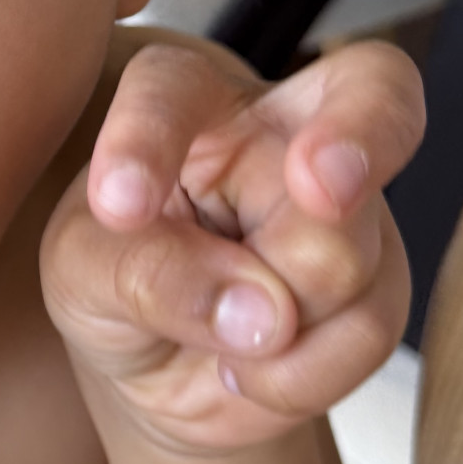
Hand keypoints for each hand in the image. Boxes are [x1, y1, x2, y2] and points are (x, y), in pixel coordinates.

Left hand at [39, 37, 423, 454]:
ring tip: (218, 344)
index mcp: (186, 95)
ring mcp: (351, 203)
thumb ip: (144, 275)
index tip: (117, 209)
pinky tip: (252, 372)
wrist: (161, 363)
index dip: (151, 136)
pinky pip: (366, 330)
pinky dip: (298, 376)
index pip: (176, 87)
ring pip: (343, 255)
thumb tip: (264, 313)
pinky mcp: (381, 281)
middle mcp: (285, 127)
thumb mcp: (81, 275)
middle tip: (319, 187)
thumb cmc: (111, 280)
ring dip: (274, 329)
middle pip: (356, 109)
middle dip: (354, 139)